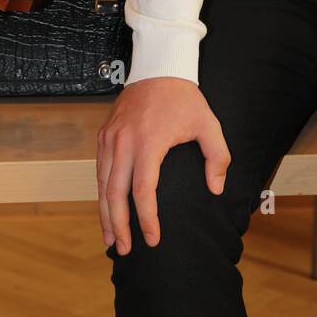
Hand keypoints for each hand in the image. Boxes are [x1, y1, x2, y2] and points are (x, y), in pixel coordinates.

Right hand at [96, 76, 230, 254]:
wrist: (158, 66)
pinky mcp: (104, 134)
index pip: (142, 190)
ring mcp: (110, 137)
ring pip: (102, 184)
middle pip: (115, 193)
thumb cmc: (184, 97)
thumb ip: (217, 157)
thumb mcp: (208, 124)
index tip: (153, 238)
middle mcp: (124, 141)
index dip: (147, 218)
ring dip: (105, 213)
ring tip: (111, 238)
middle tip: (125, 249)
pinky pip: (99, 170)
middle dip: (118, 225)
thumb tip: (215, 189)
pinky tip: (106, 208)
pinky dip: (101, 193)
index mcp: (149, 141)